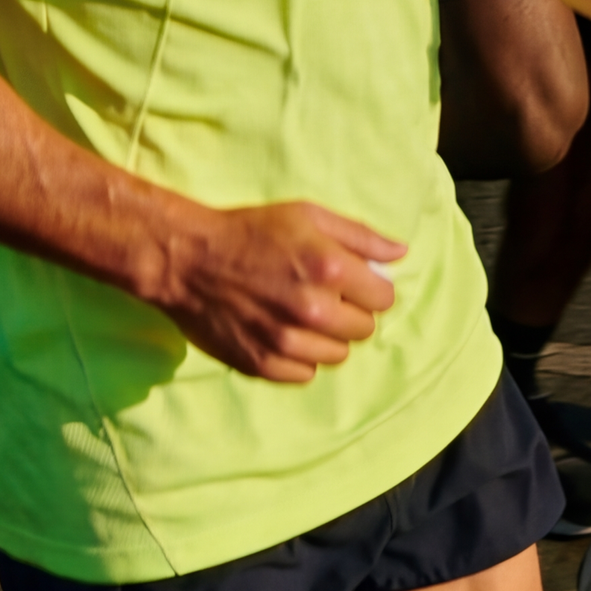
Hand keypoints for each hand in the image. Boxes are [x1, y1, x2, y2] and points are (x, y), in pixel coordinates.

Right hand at [152, 200, 407, 382]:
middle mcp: (312, 309)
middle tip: (325, 296)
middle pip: (363, 330)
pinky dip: (300, 357)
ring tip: (302, 314)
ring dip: (328, 337)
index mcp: (329, 267)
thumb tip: (401, 253)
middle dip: (351, 312)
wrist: (190, 259)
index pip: (383, 298)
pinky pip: (305, 374)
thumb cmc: (251, 231)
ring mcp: (287, 341)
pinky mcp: (263, 365)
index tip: (354, 282)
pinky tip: (283, 332)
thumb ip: (360, 236)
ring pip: (337, 355)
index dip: (372, 288)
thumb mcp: (308, 216)